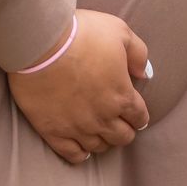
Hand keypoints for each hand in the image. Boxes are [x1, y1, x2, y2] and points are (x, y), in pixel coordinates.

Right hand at [7, 8, 151, 164]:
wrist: (41, 42)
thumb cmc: (81, 33)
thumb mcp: (119, 31)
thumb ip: (138, 53)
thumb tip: (144, 73)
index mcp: (121, 95)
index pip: (139, 117)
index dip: (139, 115)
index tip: (134, 112)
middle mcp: (104, 117)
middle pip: (122, 137)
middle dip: (124, 129)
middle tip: (119, 121)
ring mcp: (79, 127)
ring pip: (99, 147)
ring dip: (104, 140)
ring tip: (100, 131)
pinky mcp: (54, 131)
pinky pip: (73, 154)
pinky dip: (80, 153)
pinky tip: (82, 147)